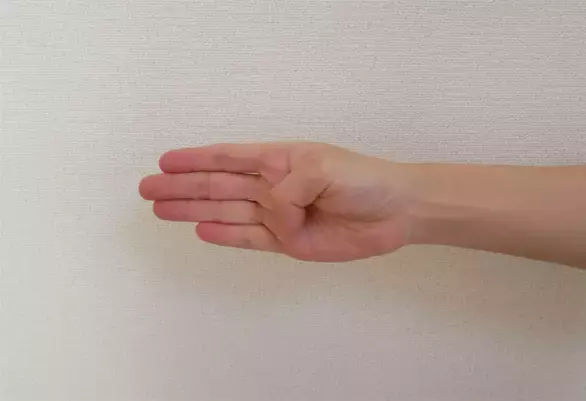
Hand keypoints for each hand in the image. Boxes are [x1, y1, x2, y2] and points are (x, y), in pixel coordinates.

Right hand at [139, 142, 411, 261]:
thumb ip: (288, 189)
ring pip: (226, 213)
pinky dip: (226, 236)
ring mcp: (278, 216)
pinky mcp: (288, 243)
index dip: (196, 159)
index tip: (165, 160)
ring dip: (194, 211)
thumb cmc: (362, 179)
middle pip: (217, 187)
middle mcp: (273, 187)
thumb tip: (271, 213)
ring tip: (161, 210)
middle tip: (147, 189)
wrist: (395, 212)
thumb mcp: (322, 168)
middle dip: (182, 187)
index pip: (228, 158)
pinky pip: (250, 238)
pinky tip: (201, 231)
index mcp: (279, 161)